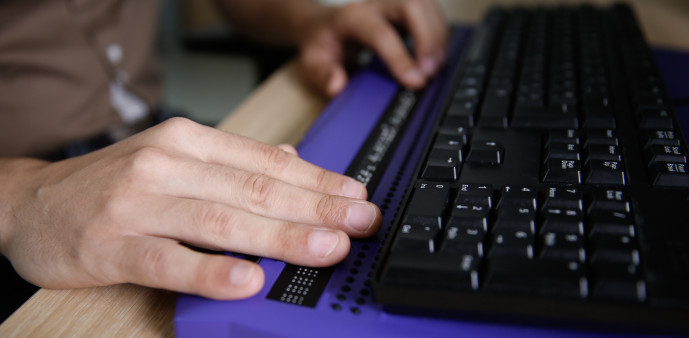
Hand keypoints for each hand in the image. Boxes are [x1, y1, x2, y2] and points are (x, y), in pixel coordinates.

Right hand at [0, 118, 380, 298]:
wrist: (31, 202)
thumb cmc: (113, 183)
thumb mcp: (176, 158)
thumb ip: (235, 161)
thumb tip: (292, 157)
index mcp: (190, 142)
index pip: (267, 161)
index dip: (318, 181)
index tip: (357, 197)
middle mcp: (167, 165)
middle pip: (254, 189)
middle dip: (315, 208)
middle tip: (360, 223)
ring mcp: (138, 204)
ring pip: (220, 221)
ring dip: (279, 235)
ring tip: (325, 248)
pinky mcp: (112, 244)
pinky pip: (169, 260)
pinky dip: (211, 271)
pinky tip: (249, 280)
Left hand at [298, 0, 448, 95]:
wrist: (323, 27)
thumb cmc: (321, 45)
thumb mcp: (311, 63)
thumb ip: (322, 75)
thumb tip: (337, 86)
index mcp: (351, 17)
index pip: (381, 33)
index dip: (400, 57)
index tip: (415, 81)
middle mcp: (375, 4)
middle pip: (412, 4)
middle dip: (428, 38)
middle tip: (430, 71)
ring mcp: (393, 4)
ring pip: (427, 5)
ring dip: (438, 36)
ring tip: (435, 68)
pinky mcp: (406, 11)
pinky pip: (431, 15)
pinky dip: (439, 36)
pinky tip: (435, 58)